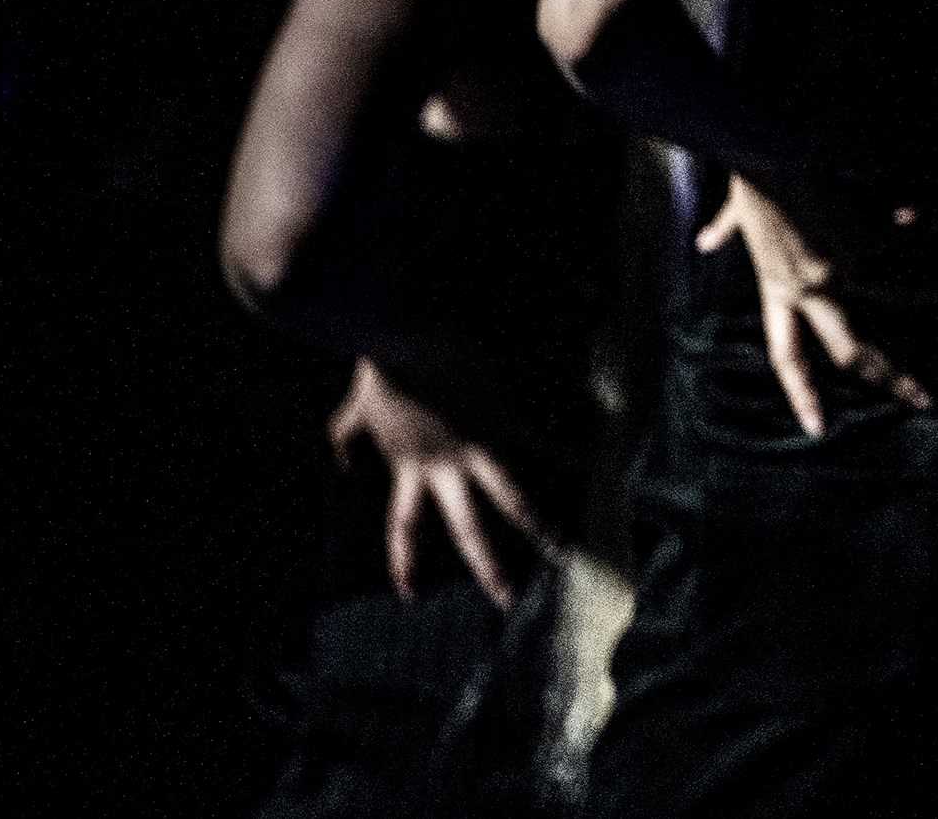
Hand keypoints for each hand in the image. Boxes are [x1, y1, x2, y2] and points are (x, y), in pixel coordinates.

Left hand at [325, 357, 556, 608]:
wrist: (401, 336)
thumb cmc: (379, 371)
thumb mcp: (354, 412)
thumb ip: (346, 440)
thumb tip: (341, 466)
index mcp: (411, 468)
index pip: (405, 526)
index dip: (406, 561)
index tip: (410, 597)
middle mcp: (445, 469)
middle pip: (468, 529)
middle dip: (488, 567)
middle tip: (506, 601)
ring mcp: (476, 447)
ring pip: (512, 499)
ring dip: (540, 526)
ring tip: (563, 551)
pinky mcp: (502, 418)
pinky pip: (541, 440)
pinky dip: (570, 452)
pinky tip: (596, 466)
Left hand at [696, 174, 931, 436]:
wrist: (769, 149)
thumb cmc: (753, 176)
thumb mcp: (738, 212)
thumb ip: (725, 231)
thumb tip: (705, 242)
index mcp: (778, 287)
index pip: (787, 354)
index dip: (802, 393)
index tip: (818, 425)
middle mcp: (810, 286)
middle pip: (849, 348)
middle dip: (889, 377)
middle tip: (920, 398)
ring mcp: (839, 265)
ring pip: (875, 286)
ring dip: (893, 275)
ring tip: (909, 267)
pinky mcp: (862, 235)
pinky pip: (890, 230)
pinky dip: (900, 218)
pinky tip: (912, 215)